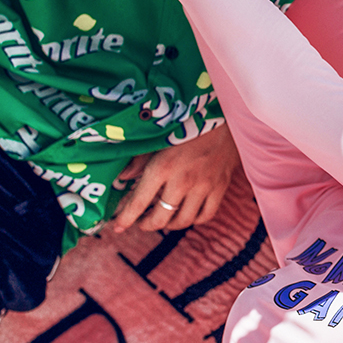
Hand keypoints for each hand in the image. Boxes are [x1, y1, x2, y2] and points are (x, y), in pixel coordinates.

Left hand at [111, 122, 240, 231]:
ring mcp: (204, 186)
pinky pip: (206, 215)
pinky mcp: (220, 187)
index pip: (139, 203)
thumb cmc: (186, 123)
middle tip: (140, 222)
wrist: (224, 114)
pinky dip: (194, 219)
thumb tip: (122, 178)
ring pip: (184, 220)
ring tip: (163, 219)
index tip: (118, 228)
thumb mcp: (158, 138)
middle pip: (161, 218)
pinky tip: (187, 213)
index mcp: (163, 167)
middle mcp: (183, 181)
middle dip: (147, 224)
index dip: (126, 219)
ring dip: (170, 224)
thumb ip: (139, 160)